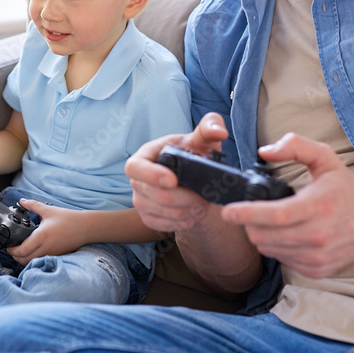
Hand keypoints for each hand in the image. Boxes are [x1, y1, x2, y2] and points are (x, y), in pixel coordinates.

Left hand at [6, 199, 86, 264]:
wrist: (85, 227)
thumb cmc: (68, 218)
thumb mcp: (49, 210)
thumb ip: (33, 205)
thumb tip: (21, 201)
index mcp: (41, 236)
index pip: (22, 250)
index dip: (12, 250)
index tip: (8, 246)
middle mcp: (45, 248)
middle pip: (24, 260)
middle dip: (15, 257)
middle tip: (12, 250)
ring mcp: (51, 254)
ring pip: (32, 262)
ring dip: (24, 259)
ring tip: (21, 251)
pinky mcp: (56, 256)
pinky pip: (40, 261)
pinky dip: (33, 259)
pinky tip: (33, 252)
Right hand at [125, 113, 229, 232]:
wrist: (193, 177)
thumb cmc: (194, 153)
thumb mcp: (202, 138)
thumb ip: (210, 127)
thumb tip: (219, 131)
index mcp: (144, 156)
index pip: (135, 167)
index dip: (151, 175)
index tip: (173, 180)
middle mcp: (137, 181)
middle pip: (158, 196)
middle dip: (188, 197)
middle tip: (206, 193)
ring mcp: (141, 202)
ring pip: (168, 213)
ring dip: (192, 209)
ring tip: (203, 199)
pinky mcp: (150, 219)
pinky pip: (170, 225)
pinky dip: (188, 220)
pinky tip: (196, 209)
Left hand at [221, 133, 353, 278]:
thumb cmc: (346, 190)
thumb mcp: (325, 158)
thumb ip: (295, 146)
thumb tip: (265, 152)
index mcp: (319, 207)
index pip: (276, 216)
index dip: (247, 214)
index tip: (228, 212)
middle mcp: (318, 236)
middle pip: (266, 237)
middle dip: (249, 224)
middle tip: (248, 212)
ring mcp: (318, 257)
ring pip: (270, 250)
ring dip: (261, 237)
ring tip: (271, 222)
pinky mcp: (317, 270)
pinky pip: (282, 260)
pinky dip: (277, 248)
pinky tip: (288, 234)